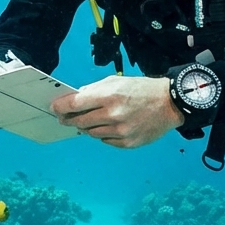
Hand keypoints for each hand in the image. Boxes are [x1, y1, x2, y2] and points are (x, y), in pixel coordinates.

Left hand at [51, 75, 184, 147]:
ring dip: (86, 127)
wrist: (169, 103)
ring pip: (91, 133)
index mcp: (108, 96)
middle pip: (79, 121)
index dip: (60, 107)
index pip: (74, 104)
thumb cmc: (141, 89)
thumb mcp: (116, 81)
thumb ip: (94, 90)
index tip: (54, 108)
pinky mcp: (127, 143)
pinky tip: (107, 127)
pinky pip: (105, 140)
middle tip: (64, 118)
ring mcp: (120, 131)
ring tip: (89, 120)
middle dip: (69, 119)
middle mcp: (113, 115)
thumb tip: (75, 98)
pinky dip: (103, 134)